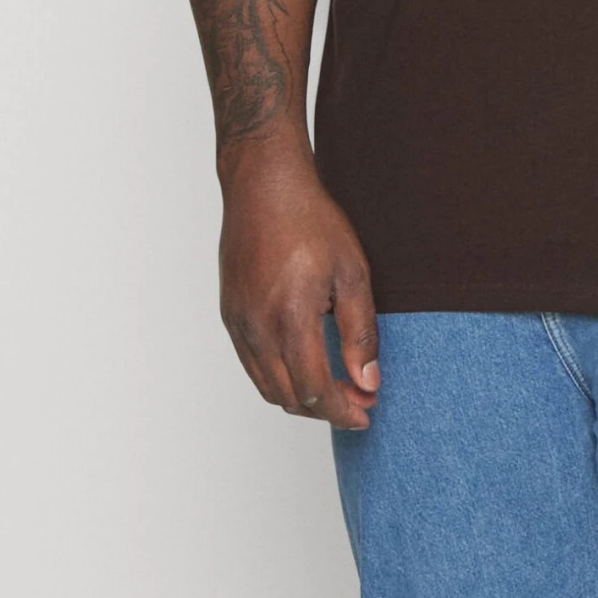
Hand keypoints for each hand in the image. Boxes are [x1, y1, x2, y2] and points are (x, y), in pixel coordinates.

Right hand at [217, 140, 379, 430]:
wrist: (265, 185)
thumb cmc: (311, 220)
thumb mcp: (352, 272)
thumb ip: (360, 332)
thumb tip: (368, 381)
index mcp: (289, 318)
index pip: (314, 390)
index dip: (342, 410)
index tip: (366, 412)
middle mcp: (257, 327)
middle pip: (288, 397)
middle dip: (325, 410)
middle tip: (356, 405)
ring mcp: (238, 323)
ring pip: (267, 385)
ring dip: (300, 398)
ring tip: (334, 391)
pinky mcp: (230, 314)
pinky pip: (251, 364)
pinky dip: (277, 378)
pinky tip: (303, 367)